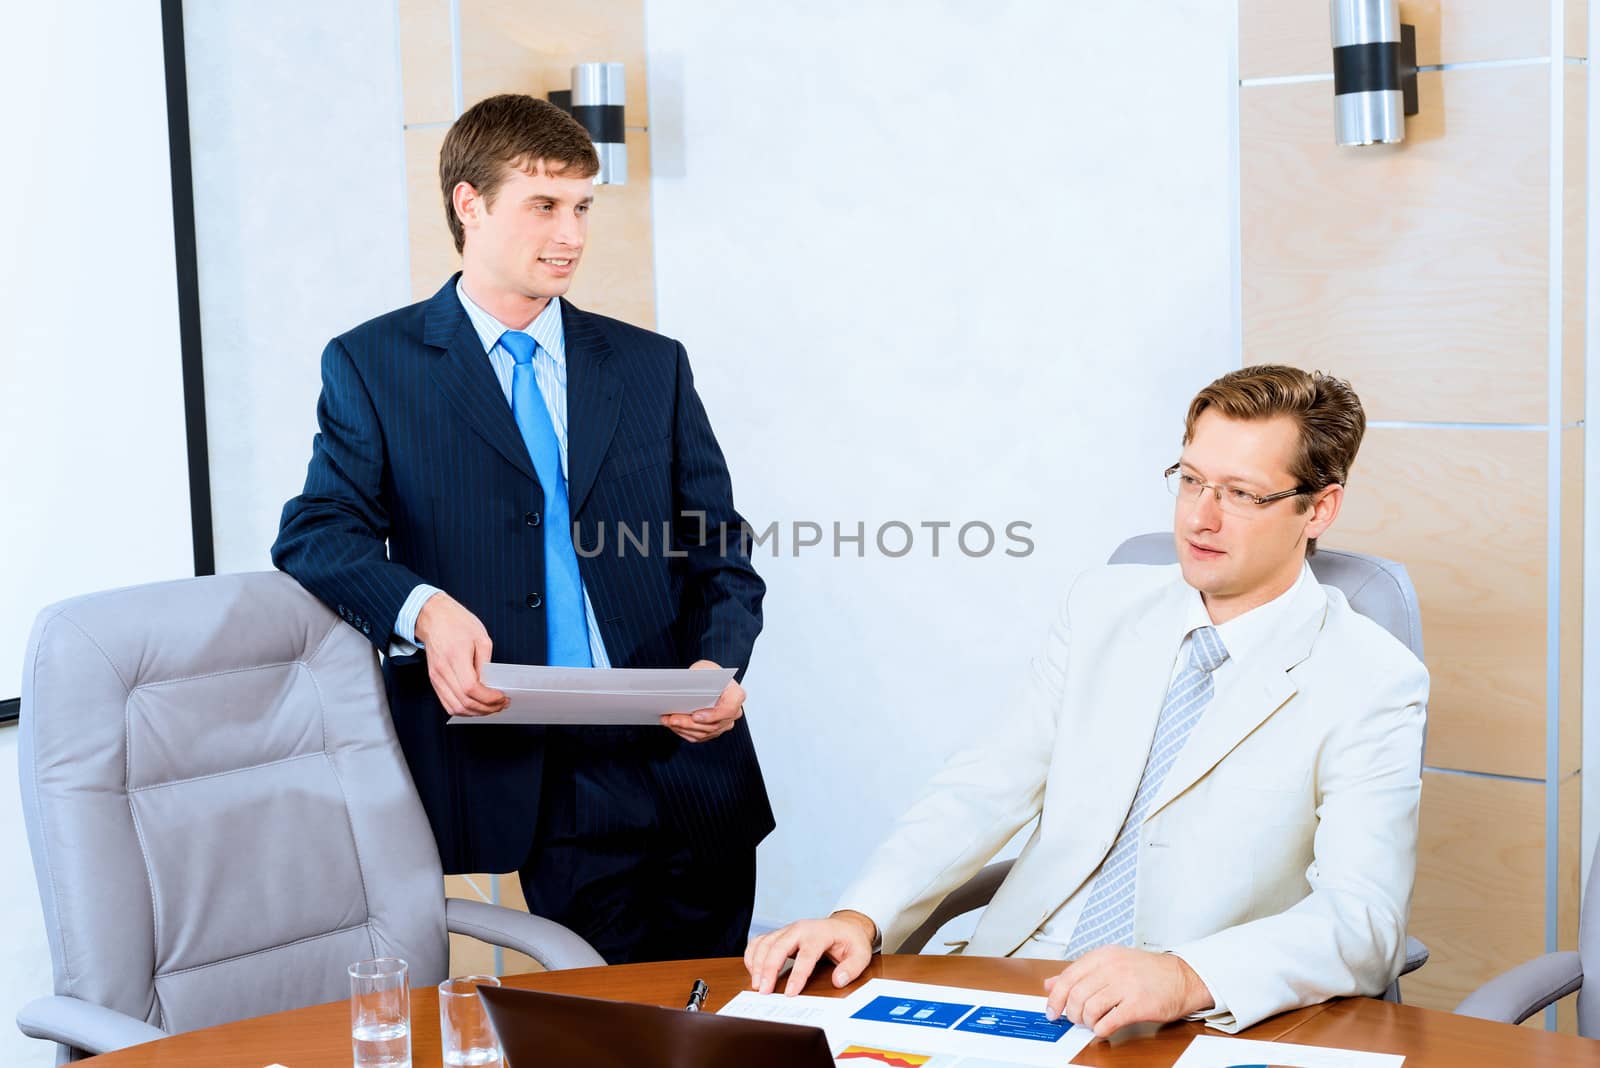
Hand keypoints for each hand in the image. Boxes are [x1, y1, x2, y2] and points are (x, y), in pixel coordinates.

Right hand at [415, 592, 507, 716]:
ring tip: (491, 707)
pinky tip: (476, 706)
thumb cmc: (457, 623)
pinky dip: (463, 710)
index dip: (489, 698)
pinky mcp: (434, 680)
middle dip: (486, 708)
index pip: (471, 688)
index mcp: (455, 657)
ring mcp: (436, 677)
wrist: (434, 618)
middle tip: (502, 704)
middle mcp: (442, 670)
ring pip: (455, 707)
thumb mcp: (481, 638)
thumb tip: (491, 684)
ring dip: (476, 712)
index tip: (502, 696)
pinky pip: (447, 704)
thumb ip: (486, 663)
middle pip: (464, 702)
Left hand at [660, 659, 744, 742]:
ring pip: (704, 732)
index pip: (728, 709)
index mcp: (736, 695)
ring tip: (667, 720)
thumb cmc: (709, 673)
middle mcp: (734, 712)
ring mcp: (725, 724)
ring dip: (683, 728)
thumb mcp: (704, 668)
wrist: (711, 680)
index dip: (712, 715)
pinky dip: (685, 732)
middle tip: (671, 718)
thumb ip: (696, 678)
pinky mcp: (715, 731)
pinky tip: (673, 724)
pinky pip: (700, 736)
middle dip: (689, 723)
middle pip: (712, 725)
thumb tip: (680, 689)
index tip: (695, 715)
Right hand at [744, 911, 877, 995]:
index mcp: (819, 933)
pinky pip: (759, 941)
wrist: (844, 926)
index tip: (790, 993)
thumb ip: (852, 967)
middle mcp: (799, 929)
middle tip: (763, 991)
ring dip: (757, 963)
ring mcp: (787, 930)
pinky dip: (752, 955)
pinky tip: (753, 971)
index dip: (797, 975)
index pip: (806, 954)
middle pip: (779, 946)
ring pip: (765, 943)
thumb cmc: (850, 941)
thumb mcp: (861, 953)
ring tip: (757, 985)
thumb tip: (839, 980)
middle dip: (769, 969)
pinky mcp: (779, 935)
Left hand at [1042, 946, 1211, 1037]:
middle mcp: (1112, 968)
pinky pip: (1109, 1021)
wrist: (1182, 977)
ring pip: (1089, 1008)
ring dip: (1086, 1022)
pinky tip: (1104, 1028)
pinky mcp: (1138, 1004)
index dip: (1055, 998)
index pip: (1068, 977)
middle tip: (1075, 1019)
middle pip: (1076, 995)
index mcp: (1103, 956)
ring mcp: (1126, 985)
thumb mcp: (1111, 963)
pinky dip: (1101, 1029)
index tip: (1052, 1011)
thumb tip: (1051, 983)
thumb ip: (1080, 973)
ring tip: (1092, 1023)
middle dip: (1071, 1013)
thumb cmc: (1146, 971)